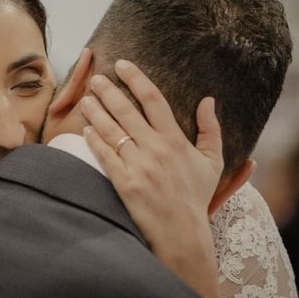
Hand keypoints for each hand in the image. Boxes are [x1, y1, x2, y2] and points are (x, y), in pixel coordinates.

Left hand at [80, 60, 222, 297]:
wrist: (182, 233)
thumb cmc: (196, 197)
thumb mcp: (213, 162)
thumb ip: (211, 129)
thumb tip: (209, 100)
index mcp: (175, 140)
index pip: (153, 99)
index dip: (136, 79)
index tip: (123, 65)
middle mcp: (155, 149)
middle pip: (126, 111)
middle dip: (108, 91)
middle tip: (96, 78)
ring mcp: (138, 166)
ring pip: (111, 130)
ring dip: (96, 112)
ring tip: (86, 99)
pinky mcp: (124, 183)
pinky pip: (104, 156)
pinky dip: (94, 140)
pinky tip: (86, 130)